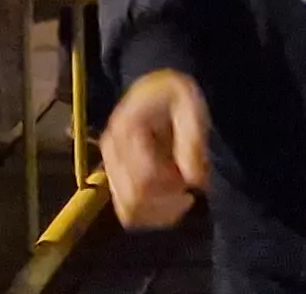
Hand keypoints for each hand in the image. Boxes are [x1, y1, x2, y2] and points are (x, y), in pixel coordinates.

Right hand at [101, 70, 211, 230]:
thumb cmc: (174, 95)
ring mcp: (110, 167)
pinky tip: (171, 201)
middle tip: (190, 189)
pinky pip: (127, 211)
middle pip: (134, 199)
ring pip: (129, 212)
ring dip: (161, 212)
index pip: (144, 179)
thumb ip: (193, 140)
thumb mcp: (191, 105)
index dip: (173, 187)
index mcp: (125, 130)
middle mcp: (111, 151)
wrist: (153, 90)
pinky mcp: (115, 179)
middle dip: (168, 202)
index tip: (194, 176)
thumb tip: (195, 180)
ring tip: (182, 195)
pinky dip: (151, 215)